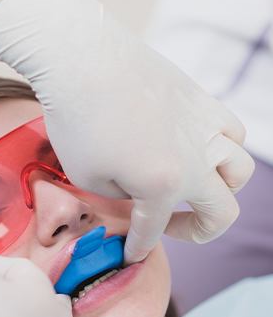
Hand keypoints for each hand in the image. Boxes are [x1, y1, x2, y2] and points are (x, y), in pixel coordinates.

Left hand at [0, 0, 254, 262]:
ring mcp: (205, 127)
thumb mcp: (87, 178)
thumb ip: (120, 197)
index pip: (154, 230)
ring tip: (192, 189)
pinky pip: (232, 131)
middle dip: (197, 232)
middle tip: (171, 228)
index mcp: (163, 185)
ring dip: (221, 190)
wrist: (82, 61)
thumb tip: (135, 194)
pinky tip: (198, 149)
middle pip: (222, 212)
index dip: (139, 247)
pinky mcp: (202, 100)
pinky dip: (223, 149)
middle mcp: (195, 160)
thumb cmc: (77, 121)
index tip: (129, 256)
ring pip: (239, 171)